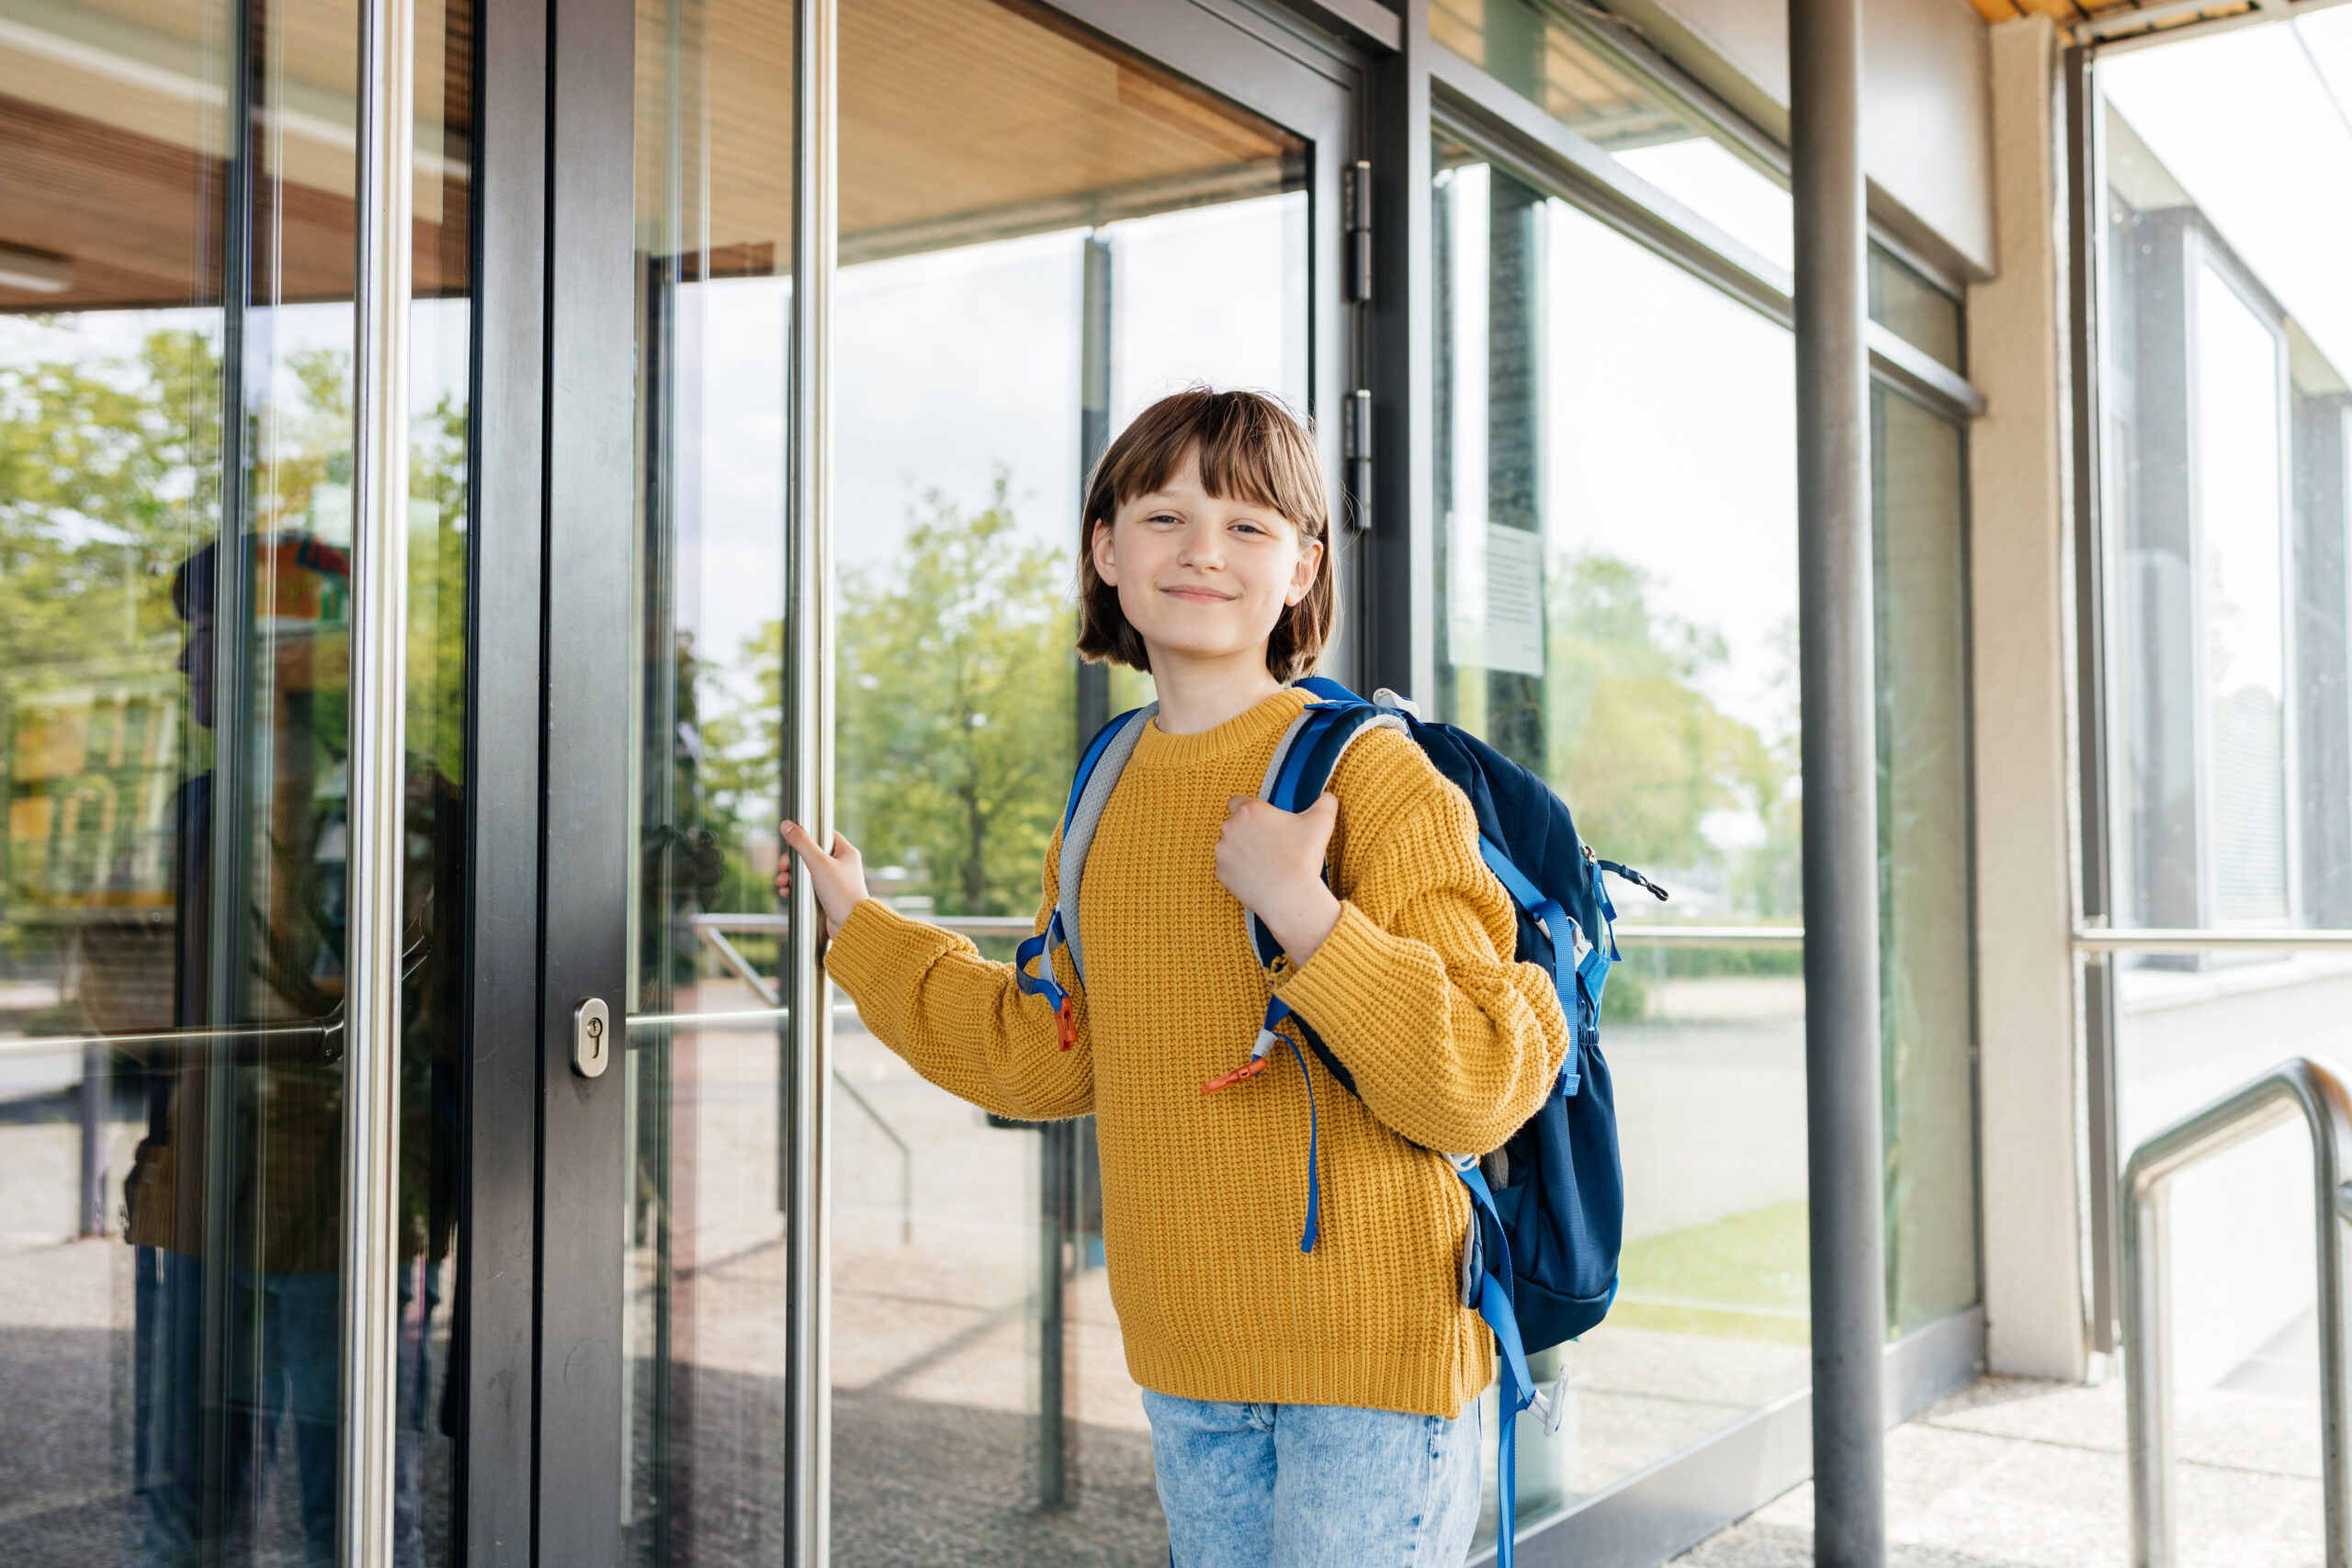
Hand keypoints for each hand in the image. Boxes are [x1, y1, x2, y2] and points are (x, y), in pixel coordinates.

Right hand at [777, 821, 870, 941]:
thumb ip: (802, 843)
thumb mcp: (819, 863)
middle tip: (782, 868)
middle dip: (792, 861)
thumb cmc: (841, 893)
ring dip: (791, 876)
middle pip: (810, 854)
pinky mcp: (827, 897)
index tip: (790, 843)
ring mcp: (834, 882)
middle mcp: (841, 865)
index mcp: (845, 852)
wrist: (851, 925)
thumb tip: (786, 824)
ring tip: (781, 883)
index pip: (823, 835)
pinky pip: (807, 888)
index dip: (805, 837)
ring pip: (806, 872)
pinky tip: (786, 893)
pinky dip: (795, 889)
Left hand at [1215, 794, 1342, 964]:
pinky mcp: (1220, 873)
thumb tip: (1328, 797)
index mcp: (1250, 810)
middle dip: (1247, 831)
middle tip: (1270, 844)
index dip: (1250, 810)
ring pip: (1229, 846)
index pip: (1237, 801)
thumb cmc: (1304, 857)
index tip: (1263, 821)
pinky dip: (1238, 870)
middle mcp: (1230, 827)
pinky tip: (1257, 875)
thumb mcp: (1322, 822)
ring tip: (1264, 862)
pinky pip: (1228, 867)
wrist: (1290, 896)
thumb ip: (1325, 802)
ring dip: (1241, 851)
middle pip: (1234, 824)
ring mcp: (1223, 851)